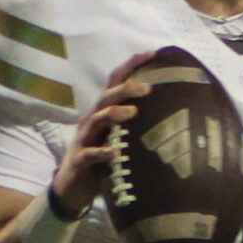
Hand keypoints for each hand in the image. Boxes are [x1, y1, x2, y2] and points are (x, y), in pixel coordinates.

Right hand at [50, 52, 155, 217]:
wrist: (71, 189)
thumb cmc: (100, 161)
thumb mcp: (117, 138)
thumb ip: (135, 125)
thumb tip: (170, 114)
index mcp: (102, 113)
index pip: (115, 82)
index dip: (131, 66)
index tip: (152, 53)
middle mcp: (91, 121)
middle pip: (106, 97)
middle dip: (126, 89)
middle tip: (148, 88)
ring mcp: (84, 139)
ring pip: (96, 120)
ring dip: (114, 114)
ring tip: (133, 112)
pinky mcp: (80, 160)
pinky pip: (90, 154)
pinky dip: (103, 152)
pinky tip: (116, 152)